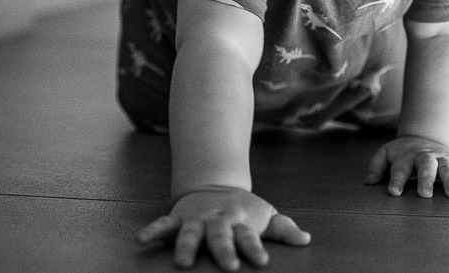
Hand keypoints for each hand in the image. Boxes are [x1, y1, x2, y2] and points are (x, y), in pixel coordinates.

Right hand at [135, 186, 310, 270]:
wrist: (215, 185)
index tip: (262, 262)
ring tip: (183, 263)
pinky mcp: (178, 218)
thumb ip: (284, 229)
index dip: (255, 249)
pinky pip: (164, 224)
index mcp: (241, 221)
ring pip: (190, 232)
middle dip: (224, 250)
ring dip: (187, 246)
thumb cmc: (245, 210)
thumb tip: (307, 239)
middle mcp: (218, 220)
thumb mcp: (266, 215)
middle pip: (221, 236)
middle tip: (228, 267)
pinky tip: (142, 240)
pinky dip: (153, 230)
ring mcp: (197, 219)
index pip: (249, 236)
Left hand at [364, 135, 448, 197]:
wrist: (424, 137)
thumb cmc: (401, 153)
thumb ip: (376, 166)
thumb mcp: (386, 154)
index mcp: (407, 156)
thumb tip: (368, 181)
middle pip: (426, 165)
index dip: (396, 179)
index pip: (400, 167)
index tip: (393, 192)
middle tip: (424, 195)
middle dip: (425, 179)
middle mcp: (425, 157)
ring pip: (447, 168)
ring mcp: (442, 159)